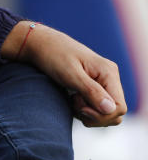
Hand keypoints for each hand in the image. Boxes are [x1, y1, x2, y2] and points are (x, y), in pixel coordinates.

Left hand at [1, 21, 126, 126]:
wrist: (39, 44)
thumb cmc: (52, 55)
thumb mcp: (70, 74)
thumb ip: (91, 91)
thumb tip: (111, 109)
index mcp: (108, 72)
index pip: (119, 107)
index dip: (101, 115)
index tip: (79, 107)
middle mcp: (109, 77)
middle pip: (114, 113)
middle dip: (94, 116)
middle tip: (73, 102)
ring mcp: (103, 81)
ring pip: (106, 112)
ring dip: (89, 114)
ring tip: (71, 101)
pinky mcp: (94, 86)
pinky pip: (97, 107)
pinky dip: (86, 110)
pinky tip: (72, 100)